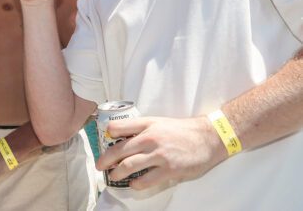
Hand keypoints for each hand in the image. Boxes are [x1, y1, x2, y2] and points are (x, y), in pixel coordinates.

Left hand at [97, 116, 226, 189]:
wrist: (207, 138)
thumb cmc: (181, 130)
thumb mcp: (159, 122)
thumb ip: (141, 129)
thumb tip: (122, 136)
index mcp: (147, 124)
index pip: (118, 127)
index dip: (108, 134)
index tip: (103, 140)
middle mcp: (150, 138)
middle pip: (119, 150)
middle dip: (106, 159)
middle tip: (99, 165)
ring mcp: (159, 155)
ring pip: (129, 166)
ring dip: (117, 173)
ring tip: (113, 176)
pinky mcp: (169, 170)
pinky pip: (147, 180)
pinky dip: (136, 184)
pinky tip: (133, 184)